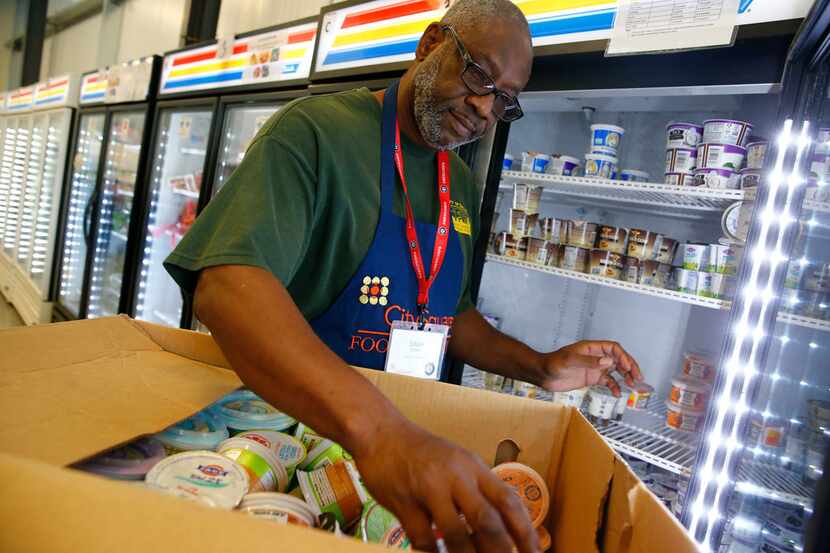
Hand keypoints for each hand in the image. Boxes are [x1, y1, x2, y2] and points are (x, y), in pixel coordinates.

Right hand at [353, 417, 538, 552]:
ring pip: (456, 535)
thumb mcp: (456, 462)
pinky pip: (423, 539)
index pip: (507, 500)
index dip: (525, 530)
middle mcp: (456, 476)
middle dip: (501, 552)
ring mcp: (429, 489)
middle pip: (487, 521)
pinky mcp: (404, 502)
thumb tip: (500, 527)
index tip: (535, 552)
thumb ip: (476, 489)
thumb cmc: (421, 452)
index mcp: (473, 467)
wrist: (380, 433)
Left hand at [540, 340, 641, 395]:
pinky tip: (617, 393)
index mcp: (591, 348)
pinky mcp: (591, 378)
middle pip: (618, 358)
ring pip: (615, 370)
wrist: (542, 375)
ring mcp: (594, 367)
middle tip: (638, 377)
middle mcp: (595, 357)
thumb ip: (588, 361)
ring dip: (625, 376)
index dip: (623, 356)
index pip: (613, 348)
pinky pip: (607, 381)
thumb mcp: (569, 361)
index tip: (629, 367)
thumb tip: (608, 362)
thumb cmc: (552, 363)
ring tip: (633, 385)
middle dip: (629, 366)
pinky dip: (614, 387)